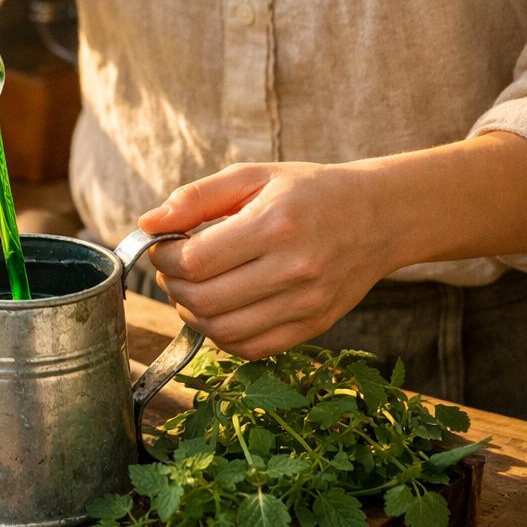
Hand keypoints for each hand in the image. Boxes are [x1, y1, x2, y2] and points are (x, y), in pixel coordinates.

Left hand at [136, 162, 399, 359]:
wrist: (380, 216)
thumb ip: (196, 197)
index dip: (163, 257)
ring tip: (193, 287)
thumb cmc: (309, 191)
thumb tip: (147, 223)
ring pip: (222, 331)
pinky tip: (221, 308)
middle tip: (173, 268)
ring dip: (191, 313)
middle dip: (172, 286)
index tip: (161, 245)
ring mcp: (306, 304)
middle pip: (203, 301)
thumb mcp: (252, 177)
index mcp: (275, 226)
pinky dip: (222, 335)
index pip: (195, 260)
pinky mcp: (314, 326)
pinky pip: (251, 349)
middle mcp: (293, 270)